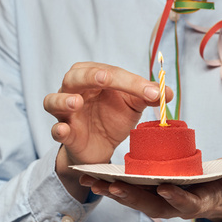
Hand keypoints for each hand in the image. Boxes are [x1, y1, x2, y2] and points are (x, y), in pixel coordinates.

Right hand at [44, 62, 171, 200]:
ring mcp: (66, 112)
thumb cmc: (113, 117)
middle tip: (104, 80)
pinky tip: (63, 130)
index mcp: (94, 77)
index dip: (132, 82)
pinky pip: (56, 130)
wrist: (102, 147)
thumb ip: (148, 96)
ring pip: (54, 100)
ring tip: (76, 103)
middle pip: (76, 77)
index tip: (154, 93)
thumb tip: (167, 92)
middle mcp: (75, 90)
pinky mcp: (65, 133)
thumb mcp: (133, 105)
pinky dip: (58, 130)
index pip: (111, 73)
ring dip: (64, 100)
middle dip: (90, 76)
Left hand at [80, 162, 221, 221]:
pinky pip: (129, 193)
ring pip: (136, 201)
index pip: (187, 203)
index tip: (164, 187)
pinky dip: (111, 187)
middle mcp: (177, 206)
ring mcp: (163, 202)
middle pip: (152, 206)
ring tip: (93, 182)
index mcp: (200, 202)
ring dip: (114, 193)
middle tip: (112, 187)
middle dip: (132, 198)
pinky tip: (92, 179)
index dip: (177, 197)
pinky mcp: (152, 195)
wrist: (221, 197)